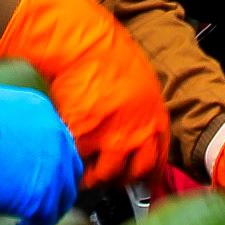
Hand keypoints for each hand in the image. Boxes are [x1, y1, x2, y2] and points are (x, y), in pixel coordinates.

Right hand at [0, 0, 172, 186]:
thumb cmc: (106, 52)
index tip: (142, 180)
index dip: (149, 173)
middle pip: (133, 173)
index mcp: (155, 118)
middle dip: (121, 179)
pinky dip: (71, 163)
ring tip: (83, 174)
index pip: (158, 159)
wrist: (80, 44)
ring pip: (104, 175)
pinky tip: (65, 159)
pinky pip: (78, 162)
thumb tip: (134, 121)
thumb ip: (140, 108)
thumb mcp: (139, 79)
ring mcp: (110, 140)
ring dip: (94, 177)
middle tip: (109, 178)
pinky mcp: (83, 140)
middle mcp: (137, 134)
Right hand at [0, 83, 83, 224]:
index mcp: (39, 111)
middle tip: (38, 201)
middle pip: (67, 168)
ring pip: (61, 198)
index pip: (53, 139)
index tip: (32, 174)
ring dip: (46, 213)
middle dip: (56, 187)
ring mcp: (53, 167)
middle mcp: (54, 136)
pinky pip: (44, 221)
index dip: (44, 160)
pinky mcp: (43, 195)